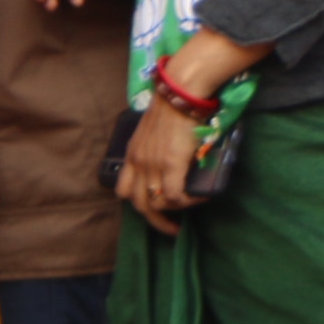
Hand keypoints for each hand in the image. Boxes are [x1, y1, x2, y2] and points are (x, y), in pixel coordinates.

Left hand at [114, 93, 212, 229]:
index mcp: (132, 155)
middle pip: (137, 204)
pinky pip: (174, 196)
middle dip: (154, 220)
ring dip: (173, 211)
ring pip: (155, 204)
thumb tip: (174, 160)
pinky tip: (200, 197)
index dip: (137, 203)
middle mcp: (138, 163)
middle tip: (171, 227)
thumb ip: (156, 148)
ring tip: (189, 208)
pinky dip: (188, 202)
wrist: (180, 96)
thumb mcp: (154, 132)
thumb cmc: (173, 109)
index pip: (123, 189)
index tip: (154, 209)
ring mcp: (152, 165)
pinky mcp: (170, 165)